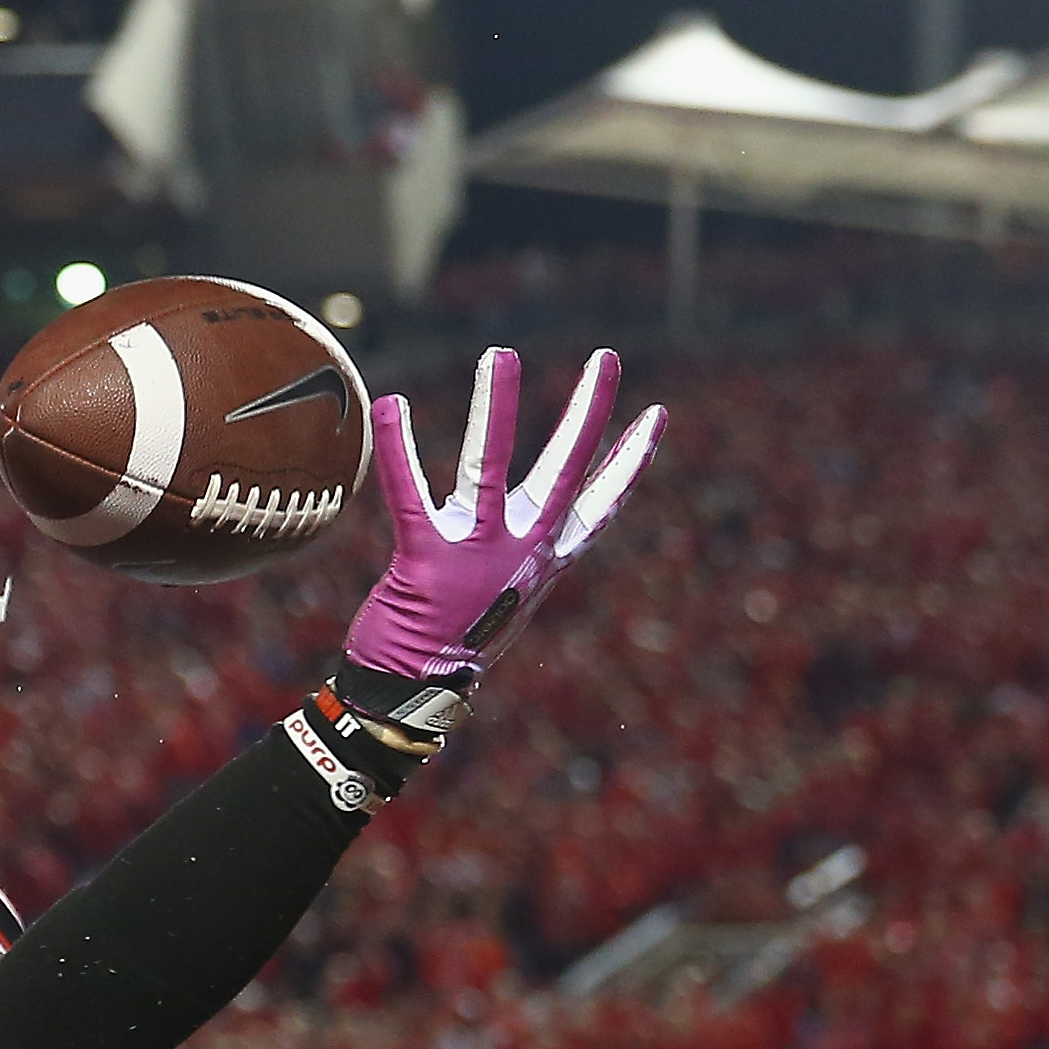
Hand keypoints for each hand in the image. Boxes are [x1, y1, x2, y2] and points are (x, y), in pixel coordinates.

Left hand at [336, 347, 664, 733]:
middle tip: (608, 357)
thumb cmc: (451, 640)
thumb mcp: (500, 593)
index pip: (599, 504)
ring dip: (497, 406)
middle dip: (589, 412)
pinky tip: (392, 404)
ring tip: (502, 353)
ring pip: (491, 465)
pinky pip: (409, 493)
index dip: (629, 460)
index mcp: (543, 559)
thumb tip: (535, 520)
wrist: (409, 695)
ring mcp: (476, 553)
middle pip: (565, 470)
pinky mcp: (425, 558)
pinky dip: (398, 447)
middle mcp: (520, 551)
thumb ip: (516, 550)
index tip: (657, 416)